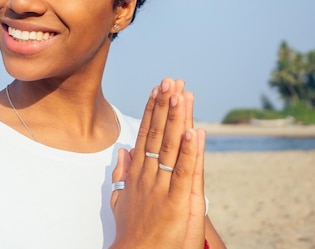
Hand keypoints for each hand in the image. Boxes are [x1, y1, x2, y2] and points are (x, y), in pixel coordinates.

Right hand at [110, 78, 206, 248]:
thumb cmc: (132, 233)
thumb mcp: (120, 200)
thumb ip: (122, 174)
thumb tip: (123, 151)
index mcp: (136, 174)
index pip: (145, 135)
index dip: (152, 111)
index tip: (158, 89)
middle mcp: (147, 175)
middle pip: (156, 134)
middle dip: (164, 106)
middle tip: (171, 80)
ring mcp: (161, 187)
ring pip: (170, 147)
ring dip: (176, 119)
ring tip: (181, 94)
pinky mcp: (177, 202)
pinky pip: (184, 172)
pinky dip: (189, 151)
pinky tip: (193, 131)